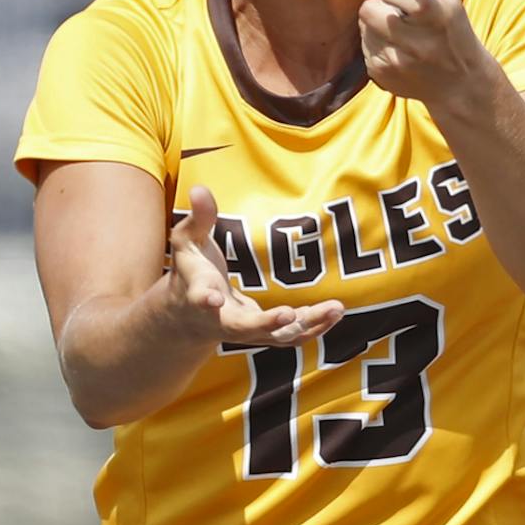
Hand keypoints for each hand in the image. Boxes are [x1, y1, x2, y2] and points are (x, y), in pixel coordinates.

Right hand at [169, 185, 342, 345]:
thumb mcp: (188, 243)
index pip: (199, 298)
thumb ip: (198, 218)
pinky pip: (292, 336)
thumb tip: (199, 188)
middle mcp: (222, 321)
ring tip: (335, 308)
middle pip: (243, 328)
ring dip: (307, 324)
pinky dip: (314, 326)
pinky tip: (335, 312)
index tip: (212, 299)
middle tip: (289, 314)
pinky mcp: (265, 334)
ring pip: (277, 336)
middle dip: (266, 323)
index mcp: (199, 296)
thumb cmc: (191, 272)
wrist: (189, 316)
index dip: (204, 299)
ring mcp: (247, 332)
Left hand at [359, 0, 488, 105]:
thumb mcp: (449, 0)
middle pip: (369, 10)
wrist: (460, 83)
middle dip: (378, 5)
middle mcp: (415, 43)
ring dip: (378, 26)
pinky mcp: (381, 73)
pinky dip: (378, 44)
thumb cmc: (454, 35)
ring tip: (400, 34)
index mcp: (436, 18)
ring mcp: (396, 61)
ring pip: (365, 27)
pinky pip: (366, 46)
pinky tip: (398, 50)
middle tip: (392, 11)